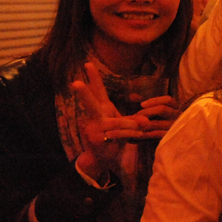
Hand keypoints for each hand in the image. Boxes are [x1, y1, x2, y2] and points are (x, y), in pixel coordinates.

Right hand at [71, 63, 147, 179]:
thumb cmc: (114, 136)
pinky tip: (138, 135)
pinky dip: (130, 133)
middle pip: (89, 103)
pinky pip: (117, 133)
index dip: (93, 78)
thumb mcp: (125, 124)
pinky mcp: (96, 139)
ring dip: (130, 124)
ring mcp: (93, 128)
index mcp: (101, 109)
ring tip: (141, 126)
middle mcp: (94, 117)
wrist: (104, 158)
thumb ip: (134, 119)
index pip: (97, 91)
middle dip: (83, 93)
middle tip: (75, 83)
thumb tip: (145, 121)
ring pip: (114, 122)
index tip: (88, 64)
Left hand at [132, 95, 180, 140]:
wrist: (171, 148)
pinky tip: (132, 139)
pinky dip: (142, 136)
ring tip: (129, 128)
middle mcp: (177, 117)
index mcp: (174, 109)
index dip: (155, 100)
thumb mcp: (154, 115)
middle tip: (132, 117)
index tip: (141, 104)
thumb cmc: (159, 127)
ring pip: (155, 123)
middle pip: (161, 109)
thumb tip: (132, 96)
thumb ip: (146, 106)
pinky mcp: (169, 138)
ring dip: (140, 125)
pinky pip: (154, 135)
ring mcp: (174, 128)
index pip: (168, 100)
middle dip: (144, 112)